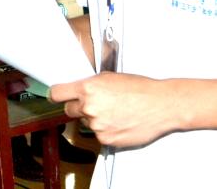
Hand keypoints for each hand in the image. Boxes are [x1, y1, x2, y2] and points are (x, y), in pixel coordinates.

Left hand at [50, 72, 179, 147]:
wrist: (161, 105)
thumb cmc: (140, 88)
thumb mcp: (109, 77)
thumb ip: (90, 84)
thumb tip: (78, 88)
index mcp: (88, 88)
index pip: (57, 94)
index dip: (56, 95)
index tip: (56, 96)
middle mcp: (89, 107)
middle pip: (69, 110)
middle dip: (78, 107)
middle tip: (95, 104)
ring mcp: (97, 125)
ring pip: (85, 123)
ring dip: (95, 119)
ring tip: (115, 111)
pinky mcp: (106, 139)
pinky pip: (98, 134)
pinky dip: (106, 130)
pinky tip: (119, 121)